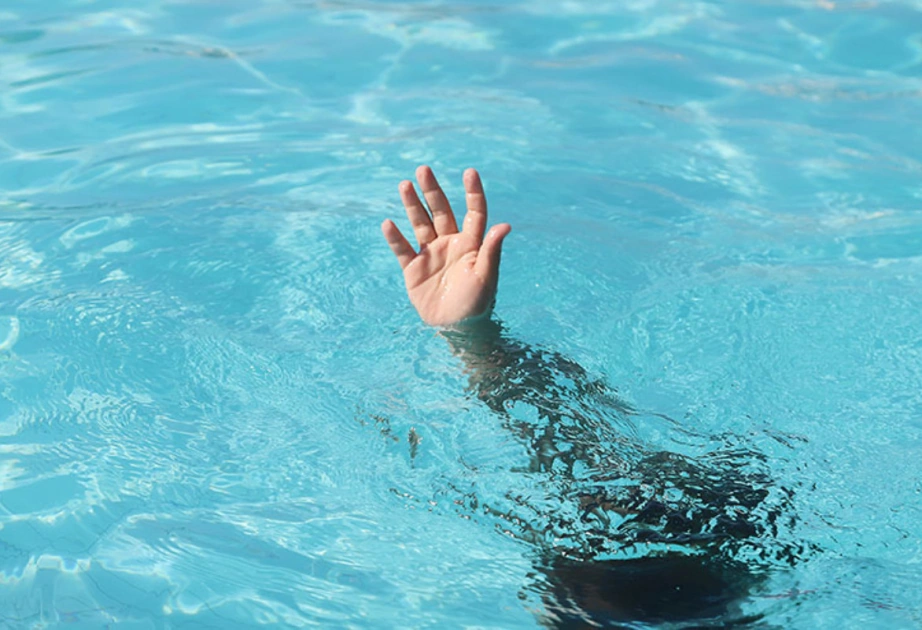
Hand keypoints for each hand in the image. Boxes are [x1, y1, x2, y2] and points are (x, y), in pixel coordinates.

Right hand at [381, 166, 510, 326]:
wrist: (457, 329)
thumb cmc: (477, 305)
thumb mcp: (486, 277)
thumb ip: (491, 250)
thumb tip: (505, 225)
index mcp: (471, 244)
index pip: (474, 212)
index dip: (472, 192)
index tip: (470, 172)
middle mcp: (451, 244)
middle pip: (441, 211)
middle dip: (432, 190)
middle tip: (424, 169)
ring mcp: (431, 254)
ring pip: (420, 223)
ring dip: (412, 205)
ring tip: (404, 185)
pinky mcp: (413, 269)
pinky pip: (402, 249)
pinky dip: (395, 237)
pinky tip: (388, 223)